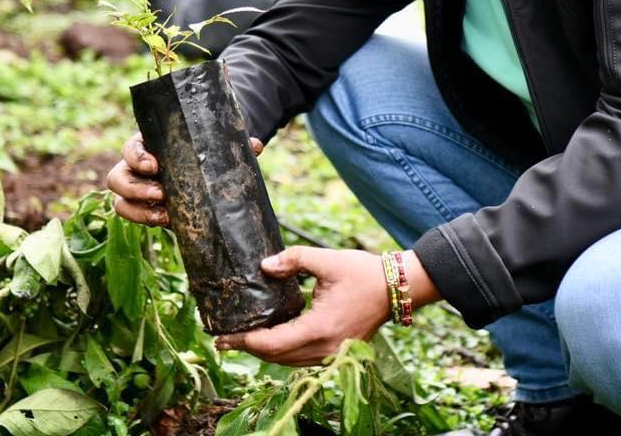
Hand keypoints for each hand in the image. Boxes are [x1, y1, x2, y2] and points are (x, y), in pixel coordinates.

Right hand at [106, 131, 264, 226]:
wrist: (203, 165)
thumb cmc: (203, 149)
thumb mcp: (213, 145)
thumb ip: (231, 145)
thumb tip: (256, 145)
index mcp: (149, 144)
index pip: (131, 148)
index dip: (137, 157)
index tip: (155, 165)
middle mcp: (137, 167)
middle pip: (117, 178)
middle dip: (136, 188)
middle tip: (162, 193)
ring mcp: (138, 189)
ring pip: (119, 201)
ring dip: (139, 210)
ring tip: (164, 215)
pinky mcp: (145, 207)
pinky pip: (134, 216)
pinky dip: (146, 220)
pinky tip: (167, 222)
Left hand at [214, 247, 392, 365]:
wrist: (397, 288)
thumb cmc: (364, 273)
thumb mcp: (327, 260)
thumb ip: (293, 260)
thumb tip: (264, 266)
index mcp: (320, 328)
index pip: (272, 343)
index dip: (245, 341)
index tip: (223, 336)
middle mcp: (325, 348)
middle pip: (276, 357)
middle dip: (248, 348)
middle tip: (223, 339)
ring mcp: (332, 354)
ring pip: (288, 361)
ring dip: (264, 352)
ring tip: (241, 339)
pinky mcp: (336, 352)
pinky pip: (300, 357)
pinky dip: (282, 351)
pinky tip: (270, 337)